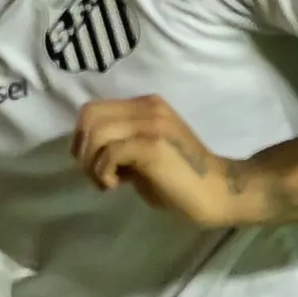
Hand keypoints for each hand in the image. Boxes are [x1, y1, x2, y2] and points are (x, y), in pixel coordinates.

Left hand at [74, 96, 248, 224]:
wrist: (215, 190)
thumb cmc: (179, 178)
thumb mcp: (144, 152)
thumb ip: (121, 142)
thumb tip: (88, 150)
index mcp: (145, 105)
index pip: (93, 109)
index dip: (82, 138)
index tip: (92, 164)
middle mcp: (147, 107)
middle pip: (89, 116)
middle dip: (82, 150)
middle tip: (96, 175)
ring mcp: (151, 124)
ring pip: (97, 134)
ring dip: (92, 164)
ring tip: (108, 182)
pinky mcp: (152, 145)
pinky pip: (110, 152)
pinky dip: (103, 172)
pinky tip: (116, 186)